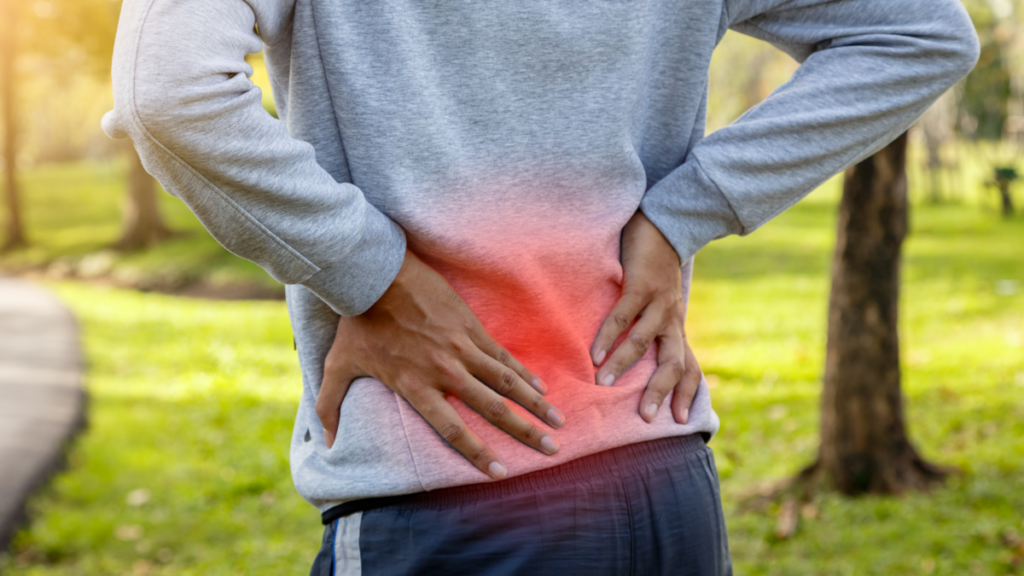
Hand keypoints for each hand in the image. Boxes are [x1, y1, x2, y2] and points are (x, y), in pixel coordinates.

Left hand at [316, 249, 565, 479]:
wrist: (378, 275)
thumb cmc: (358, 322)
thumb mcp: (338, 365)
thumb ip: (329, 405)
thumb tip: (323, 441)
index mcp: (417, 387)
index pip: (454, 430)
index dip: (479, 454)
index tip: (501, 473)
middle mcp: (445, 372)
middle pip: (492, 409)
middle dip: (524, 432)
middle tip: (550, 450)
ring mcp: (462, 348)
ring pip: (506, 383)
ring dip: (535, 404)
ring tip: (558, 422)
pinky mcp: (470, 327)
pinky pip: (502, 355)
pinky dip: (523, 372)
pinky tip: (541, 386)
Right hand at [590, 211, 702, 423]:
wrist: (663, 227)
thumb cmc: (654, 271)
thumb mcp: (659, 306)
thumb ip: (650, 331)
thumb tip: (633, 361)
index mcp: (676, 329)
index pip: (691, 369)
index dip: (689, 394)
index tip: (681, 422)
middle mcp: (672, 320)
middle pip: (673, 364)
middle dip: (659, 392)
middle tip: (644, 418)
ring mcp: (658, 303)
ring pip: (643, 342)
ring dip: (622, 365)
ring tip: (603, 385)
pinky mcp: (641, 285)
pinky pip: (624, 316)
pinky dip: (608, 336)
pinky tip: (594, 352)